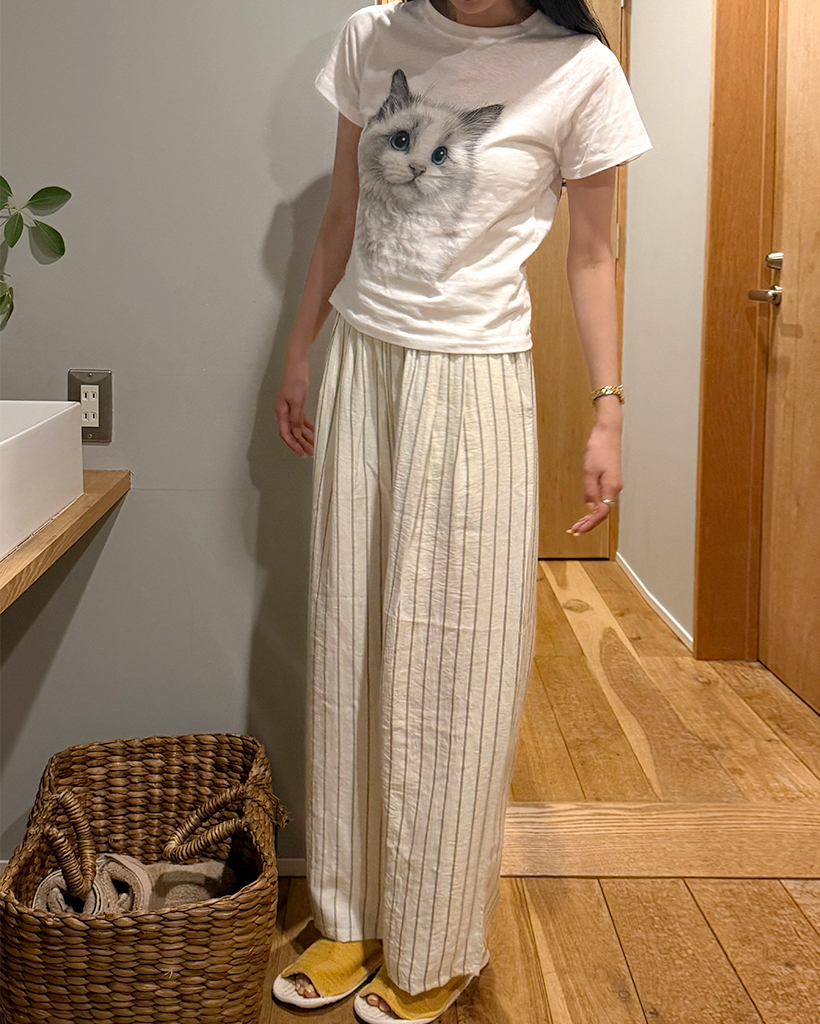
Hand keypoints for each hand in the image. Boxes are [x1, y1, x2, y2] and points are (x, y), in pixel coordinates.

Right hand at [276, 355, 314, 457]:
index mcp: (281, 413)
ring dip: (305, 436)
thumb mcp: (297, 402)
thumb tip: (295, 434)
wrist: (297, 364)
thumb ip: (296, 419)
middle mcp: (284, 412)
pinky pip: (301, 419)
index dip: (293, 445)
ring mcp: (290, 408)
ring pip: (297, 427)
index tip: (301, 453)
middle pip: (292, 433)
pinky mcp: (297, 403)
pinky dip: (307, 426)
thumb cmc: (295, 381)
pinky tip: (314, 431)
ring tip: (314, 445)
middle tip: (310, 452)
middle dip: (300, 443)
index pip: (286, 434)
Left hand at [567, 419, 622, 534]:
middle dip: (589, 523)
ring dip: (591, 516)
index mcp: (611, 487)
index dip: (589, 524)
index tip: (578, 530)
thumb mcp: (590, 471)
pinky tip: (586, 508)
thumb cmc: (599, 448)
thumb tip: (589, 506)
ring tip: (579, 523)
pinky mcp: (610, 478)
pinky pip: (603, 497)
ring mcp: (614, 483)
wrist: (608, 431)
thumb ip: (590, 490)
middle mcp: (615, 488)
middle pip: (603, 512)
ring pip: (604, 505)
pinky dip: (594, 505)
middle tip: (575, 530)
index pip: (601, 513)